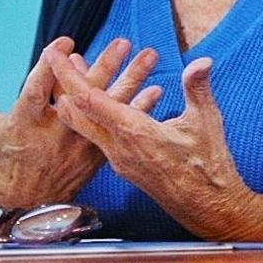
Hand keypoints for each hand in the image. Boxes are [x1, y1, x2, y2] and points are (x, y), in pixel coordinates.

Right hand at [0, 36, 158, 207]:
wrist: (19, 209)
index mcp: (26, 122)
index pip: (39, 89)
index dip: (51, 66)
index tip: (65, 43)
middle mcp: (56, 133)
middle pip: (83, 96)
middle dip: (104, 67)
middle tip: (122, 42)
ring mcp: (78, 144)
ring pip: (108, 109)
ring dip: (130, 81)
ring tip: (148, 57)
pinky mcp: (95, 155)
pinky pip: (120, 129)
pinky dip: (139, 110)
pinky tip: (156, 91)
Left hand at [44, 47, 262, 240]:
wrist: (207, 208)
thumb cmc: (208, 168)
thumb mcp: (206, 122)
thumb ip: (198, 89)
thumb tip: (201, 61)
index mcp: (133, 132)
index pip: (89, 100)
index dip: (69, 75)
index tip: (54, 54)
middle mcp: (118, 147)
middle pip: (78, 112)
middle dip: (67, 83)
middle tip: (60, 59)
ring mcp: (119, 159)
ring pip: (88, 125)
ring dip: (81, 98)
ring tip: (81, 72)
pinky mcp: (125, 165)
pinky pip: (102, 134)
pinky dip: (98, 113)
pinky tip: (113, 99)